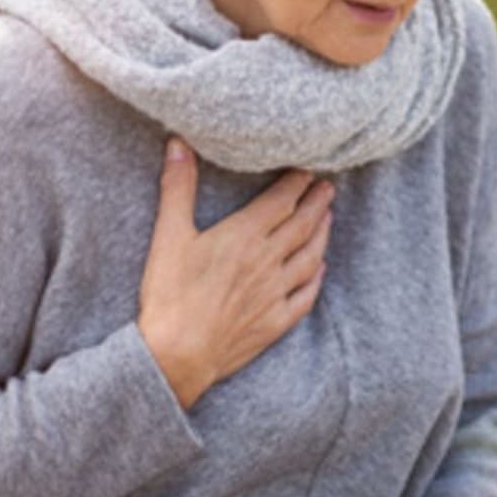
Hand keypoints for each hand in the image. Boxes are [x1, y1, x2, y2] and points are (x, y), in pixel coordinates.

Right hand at [137, 136, 332, 408]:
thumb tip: (179, 143)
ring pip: (310, 257)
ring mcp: (275, 293)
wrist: (178, 354)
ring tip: (328, 219)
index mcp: (244, 236)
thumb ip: (178, 187)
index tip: (308, 169)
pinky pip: (306, 296)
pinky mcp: (275, 322)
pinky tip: (319, 270)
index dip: (297, 183)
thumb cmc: (169, 295)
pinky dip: (316, 278)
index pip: (281, 201)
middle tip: (328, 187)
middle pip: (302, 225)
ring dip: (322, 235)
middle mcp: (267, 261)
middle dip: (317, 203)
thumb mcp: (169, 235)